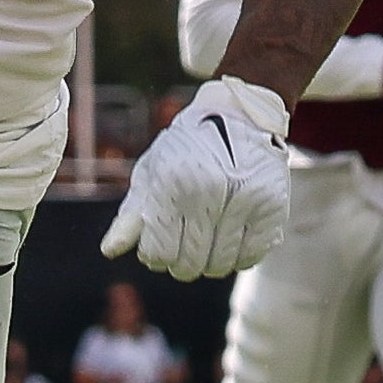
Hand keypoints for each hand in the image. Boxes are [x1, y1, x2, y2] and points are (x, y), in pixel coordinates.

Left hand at [100, 78, 293, 279]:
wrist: (239, 117)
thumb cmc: (186, 150)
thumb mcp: (151, 173)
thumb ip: (131, 215)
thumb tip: (110, 251)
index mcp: (173, 183)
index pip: (159, 253)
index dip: (156, 258)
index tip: (159, 249)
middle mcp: (210, 191)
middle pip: (190, 264)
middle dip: (182, 265)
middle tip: (184, 252)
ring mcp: (245, 199)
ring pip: (221, 265)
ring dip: (211, 263)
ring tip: (208, 243)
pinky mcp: (272, 206)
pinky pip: (251, 257)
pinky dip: (239, 258)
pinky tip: (231, 241)